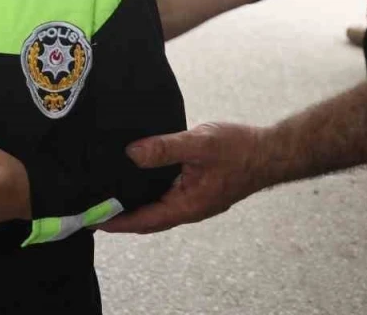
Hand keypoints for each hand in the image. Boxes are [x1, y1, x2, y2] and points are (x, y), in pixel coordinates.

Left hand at [98, 122, 266, 233]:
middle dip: (123, 218)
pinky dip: (150, 193)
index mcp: (189, 205)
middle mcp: (191, 208)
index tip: (94, 221)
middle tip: (94, 210)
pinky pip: (168, 196)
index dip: (119, 222)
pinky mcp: (199, 189)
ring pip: (159, 208)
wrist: (271, 151)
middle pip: (150, 219)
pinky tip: (137, 180)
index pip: (146, 220)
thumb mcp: (198, 144)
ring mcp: (196, 200)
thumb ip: (164, 148)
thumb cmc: (240, 149)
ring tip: (109, 197)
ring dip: (136, 206)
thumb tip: (131, 153)